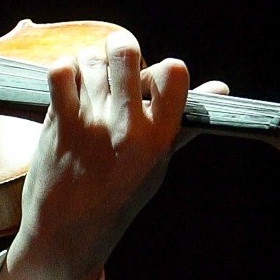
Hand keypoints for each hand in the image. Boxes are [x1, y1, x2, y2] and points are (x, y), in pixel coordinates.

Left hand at [1, 28, 227, 279]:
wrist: (69, 230)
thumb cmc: (119, 193)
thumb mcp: (159, 162)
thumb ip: (184, 121)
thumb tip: (220, 87)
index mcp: (160, 136)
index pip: (174, 71)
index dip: (159, 66)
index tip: (148, 83)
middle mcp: (128, 127)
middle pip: (125, 50)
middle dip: (119, 49)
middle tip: (114, 67)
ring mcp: (92, 123)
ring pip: (91, 58)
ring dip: (89, 63)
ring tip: (89, 84)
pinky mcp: (60, 123)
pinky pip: (60, 72)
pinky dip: (63, 72)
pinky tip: (68, 89)